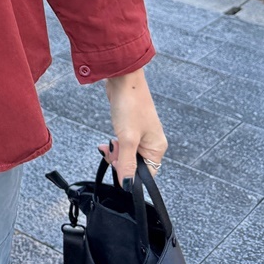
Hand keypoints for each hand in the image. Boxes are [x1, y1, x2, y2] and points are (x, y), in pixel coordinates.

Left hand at [99, 67, 166, 185]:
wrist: (123, 79)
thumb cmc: (130, 106)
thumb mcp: (127, 139)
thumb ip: (126, 163)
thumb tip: (127, 185)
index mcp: (157, 147)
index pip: (147, 174)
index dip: (130, 175)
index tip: (117, 169)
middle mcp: (152, 142)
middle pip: (136, 164)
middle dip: (120, 162)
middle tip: (110, 153)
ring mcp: (142, 134)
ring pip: (128, 154)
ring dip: (116, 153)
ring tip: (107, 145)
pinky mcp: (131, 127)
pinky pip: (123, 144)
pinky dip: (115, 145)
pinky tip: (107, 141)